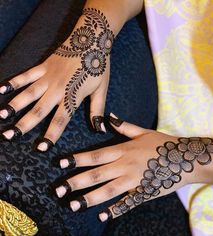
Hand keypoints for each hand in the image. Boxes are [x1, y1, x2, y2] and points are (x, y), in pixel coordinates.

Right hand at [0, 8, 113, 150]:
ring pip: (28, 94)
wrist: (91, 40)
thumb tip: (100, 129)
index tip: (41, 148)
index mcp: (72, 98)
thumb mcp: (101, 90)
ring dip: (14, 105)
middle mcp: (57, 90)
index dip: (51, 135)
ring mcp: (47, 77)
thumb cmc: (98, 67)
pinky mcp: (43, 66)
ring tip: (1, 116)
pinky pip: (25, 75)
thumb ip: (98, 110)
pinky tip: (1, 89)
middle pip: (38, 111)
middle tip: (9, 136)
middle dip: (23, 125)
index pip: (60, 121)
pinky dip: (13, 82)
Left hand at [55, 113, 212, 221]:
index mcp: (123, 150)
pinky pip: (126, 203)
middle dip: (76, 182)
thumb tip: (108, 117)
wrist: (185, 158)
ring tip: (73, 205)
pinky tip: (102, 216)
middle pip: (97, 174)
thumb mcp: (143, 131)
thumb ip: (124, 126)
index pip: (95, 155)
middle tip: (59, 190)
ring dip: (89, 198)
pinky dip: (115, 210)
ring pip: (107, 190)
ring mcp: (134, 181)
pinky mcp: (143, 193)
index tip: (60, 164)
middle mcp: (125, 166)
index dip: (77, 159)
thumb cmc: (163, 143)